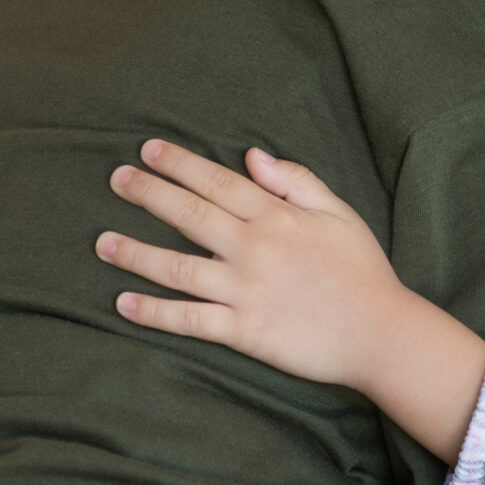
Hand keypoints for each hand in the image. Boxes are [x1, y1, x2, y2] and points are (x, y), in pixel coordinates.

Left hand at [99, 141, 414, 387]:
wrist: (381, 334)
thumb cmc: (363, 271)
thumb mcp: (339, 213)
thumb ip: (296, 181)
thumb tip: (252, 156)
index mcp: (276, 216)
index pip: (217, 181)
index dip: (179, 163)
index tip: (148, 150)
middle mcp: (253, 249)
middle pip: (189, 214)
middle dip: (147, 194)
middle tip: (116, 180)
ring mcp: (245, 291)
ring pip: (177, 267)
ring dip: (135, 253)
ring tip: (103, 243)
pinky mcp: (243, 331)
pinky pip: (189, 319)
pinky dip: (153, 312)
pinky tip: (124, 303)